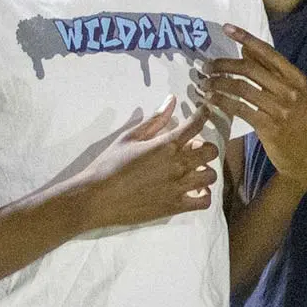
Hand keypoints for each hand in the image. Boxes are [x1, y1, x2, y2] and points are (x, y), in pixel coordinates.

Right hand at [68, 97, 217, 230]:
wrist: (96, 198)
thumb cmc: (109, 165)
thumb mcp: (129, 138)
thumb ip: (154, 120)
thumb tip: (172, 100)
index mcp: (166, 145)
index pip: (196, 124)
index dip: (204, 115)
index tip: (206, 111)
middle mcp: (178, 165)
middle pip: (210, 151)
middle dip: (205, 147)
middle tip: (192, 150)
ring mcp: (178, 187)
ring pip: (211, 176)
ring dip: (205, 171)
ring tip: (193, 171)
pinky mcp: (175, 206)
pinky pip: (204, 201)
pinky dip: (204, 195)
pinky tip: (195, 191)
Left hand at [196, 24, 306, 183]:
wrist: (306, 156)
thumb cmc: (297, 121)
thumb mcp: (291, 93)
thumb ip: (270, 71)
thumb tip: (246, 47)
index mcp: (297, 78)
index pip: (268, 53)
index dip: (246, 38)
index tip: (227, 28)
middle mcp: (290, 90)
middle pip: (250, 69)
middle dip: (223, 64)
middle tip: (205, 66)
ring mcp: (281, 108)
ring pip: (242, 88)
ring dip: (218, 83)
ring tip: (204, 83)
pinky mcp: (269, 126)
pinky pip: (240, 108)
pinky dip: (222, 102)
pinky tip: (210, 100)